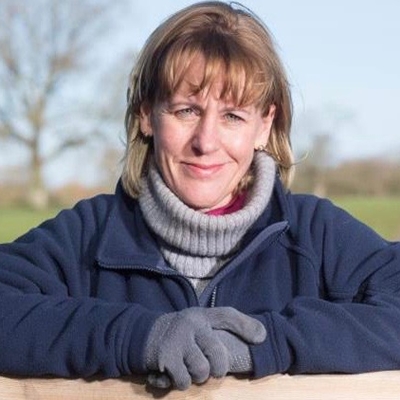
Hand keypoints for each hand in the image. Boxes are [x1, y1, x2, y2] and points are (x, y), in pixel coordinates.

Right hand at [145, 307, 265, 389]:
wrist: (144, 334)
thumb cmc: (182, 332)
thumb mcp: (202, 323)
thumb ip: (228, 327)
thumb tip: (262, 336)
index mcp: (202, 316)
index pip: (227, 316)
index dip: (246, 326)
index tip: (261, 338)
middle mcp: (191, 323)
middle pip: (218, 357)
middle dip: (216, 369)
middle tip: (207, 367)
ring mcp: (178, 339)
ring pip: (202, 371)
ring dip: (197, 377)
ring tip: (188, 367)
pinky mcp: (165, 356)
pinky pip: (185, 381)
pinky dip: (181, 382)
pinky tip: (174, 372)